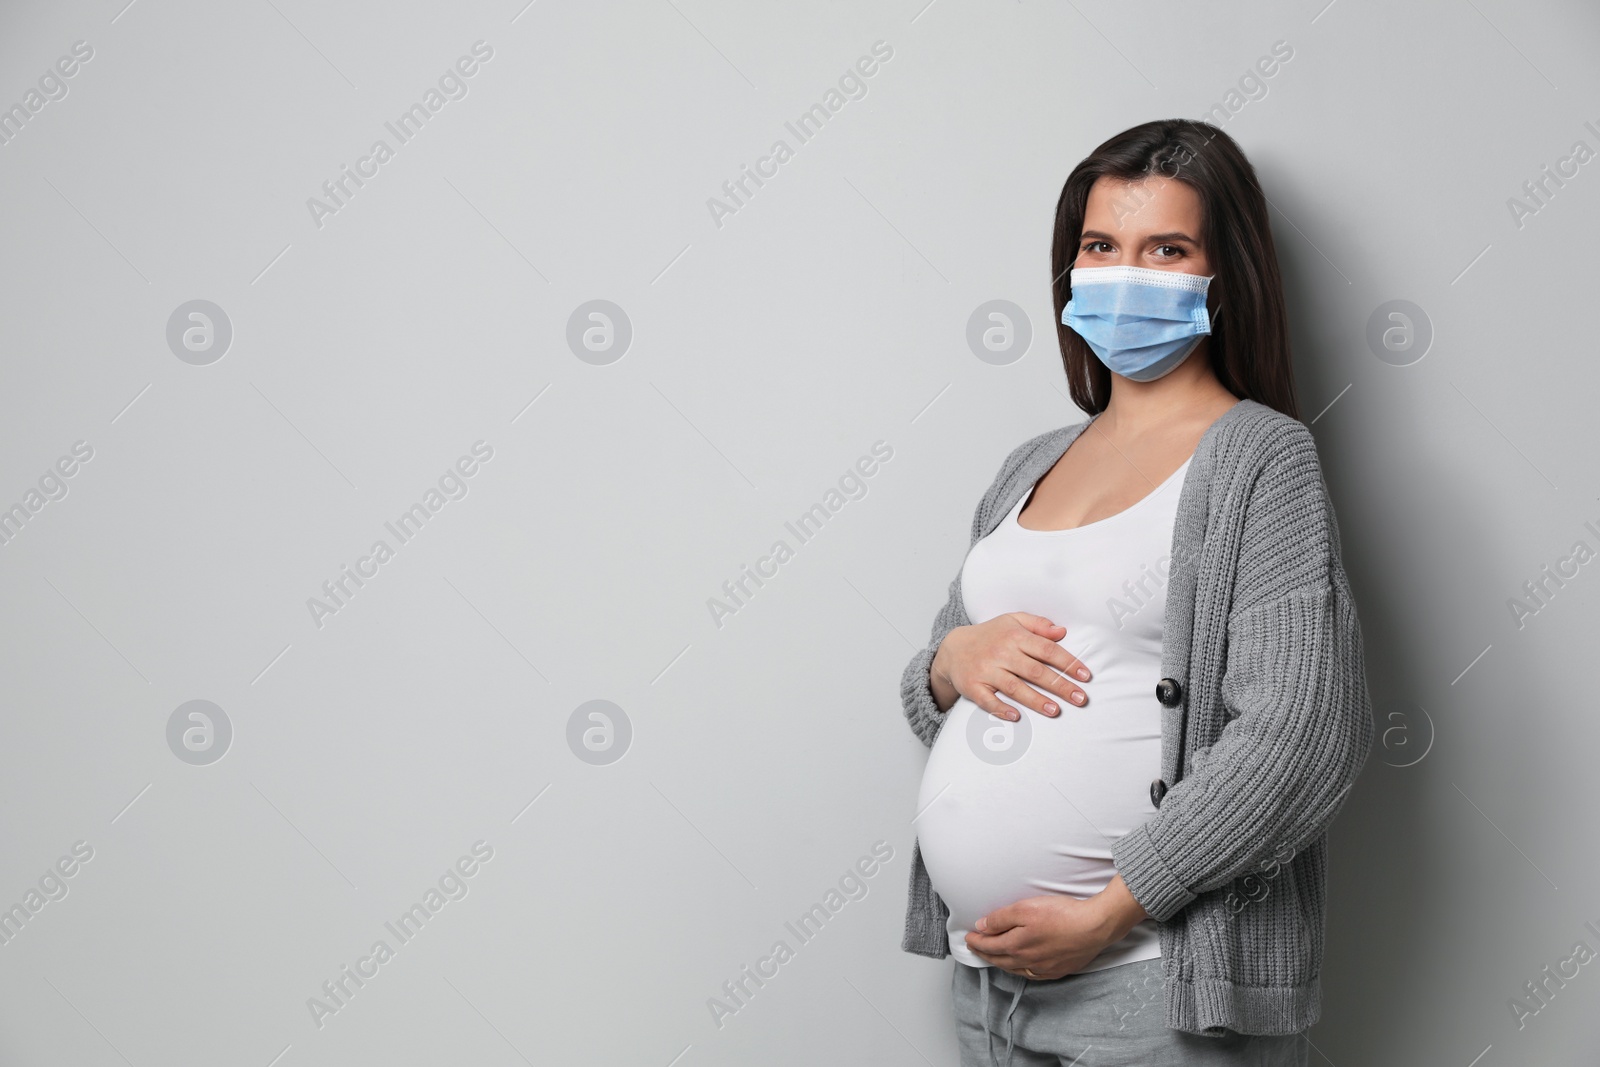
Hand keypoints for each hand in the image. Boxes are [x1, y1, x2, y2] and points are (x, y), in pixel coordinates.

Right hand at [931, 613, 1090, 720]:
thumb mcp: (1012, 621)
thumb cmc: (990, 636)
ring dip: (1036, 700)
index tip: (1085, 676)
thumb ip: (1038, 624)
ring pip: (1015, 687)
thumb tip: (1062, 631)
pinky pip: (988, 700)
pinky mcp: (972, 686)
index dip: (1068, 663)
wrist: (952, 648)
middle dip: (1060, 685)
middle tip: (1080, 698)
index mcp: (1014, 636)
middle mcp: (1001, 653)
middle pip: (1035, 671)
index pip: (1047, 650)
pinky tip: (1017, 717)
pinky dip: (1001, 708)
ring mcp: (986, 670)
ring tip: (1056, 711)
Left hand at [966, 876, 1148, 979]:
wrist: (1094, 927)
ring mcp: (1043, 968)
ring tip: (993, 958)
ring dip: (1001, 963)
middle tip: (975, 948)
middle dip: (985, 953)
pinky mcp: (1057, 970)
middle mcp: (1027, 961)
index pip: (989, 946)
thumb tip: (981, 927)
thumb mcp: (1025, 908)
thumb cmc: (1061, 914)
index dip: (976, 941)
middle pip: (1000, 959)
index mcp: (1016, 945)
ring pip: (1015, 969)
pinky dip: (1021, 971)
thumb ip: (1000, 919)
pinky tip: (1021, 968)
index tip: (968, 937)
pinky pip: (1032, 975)